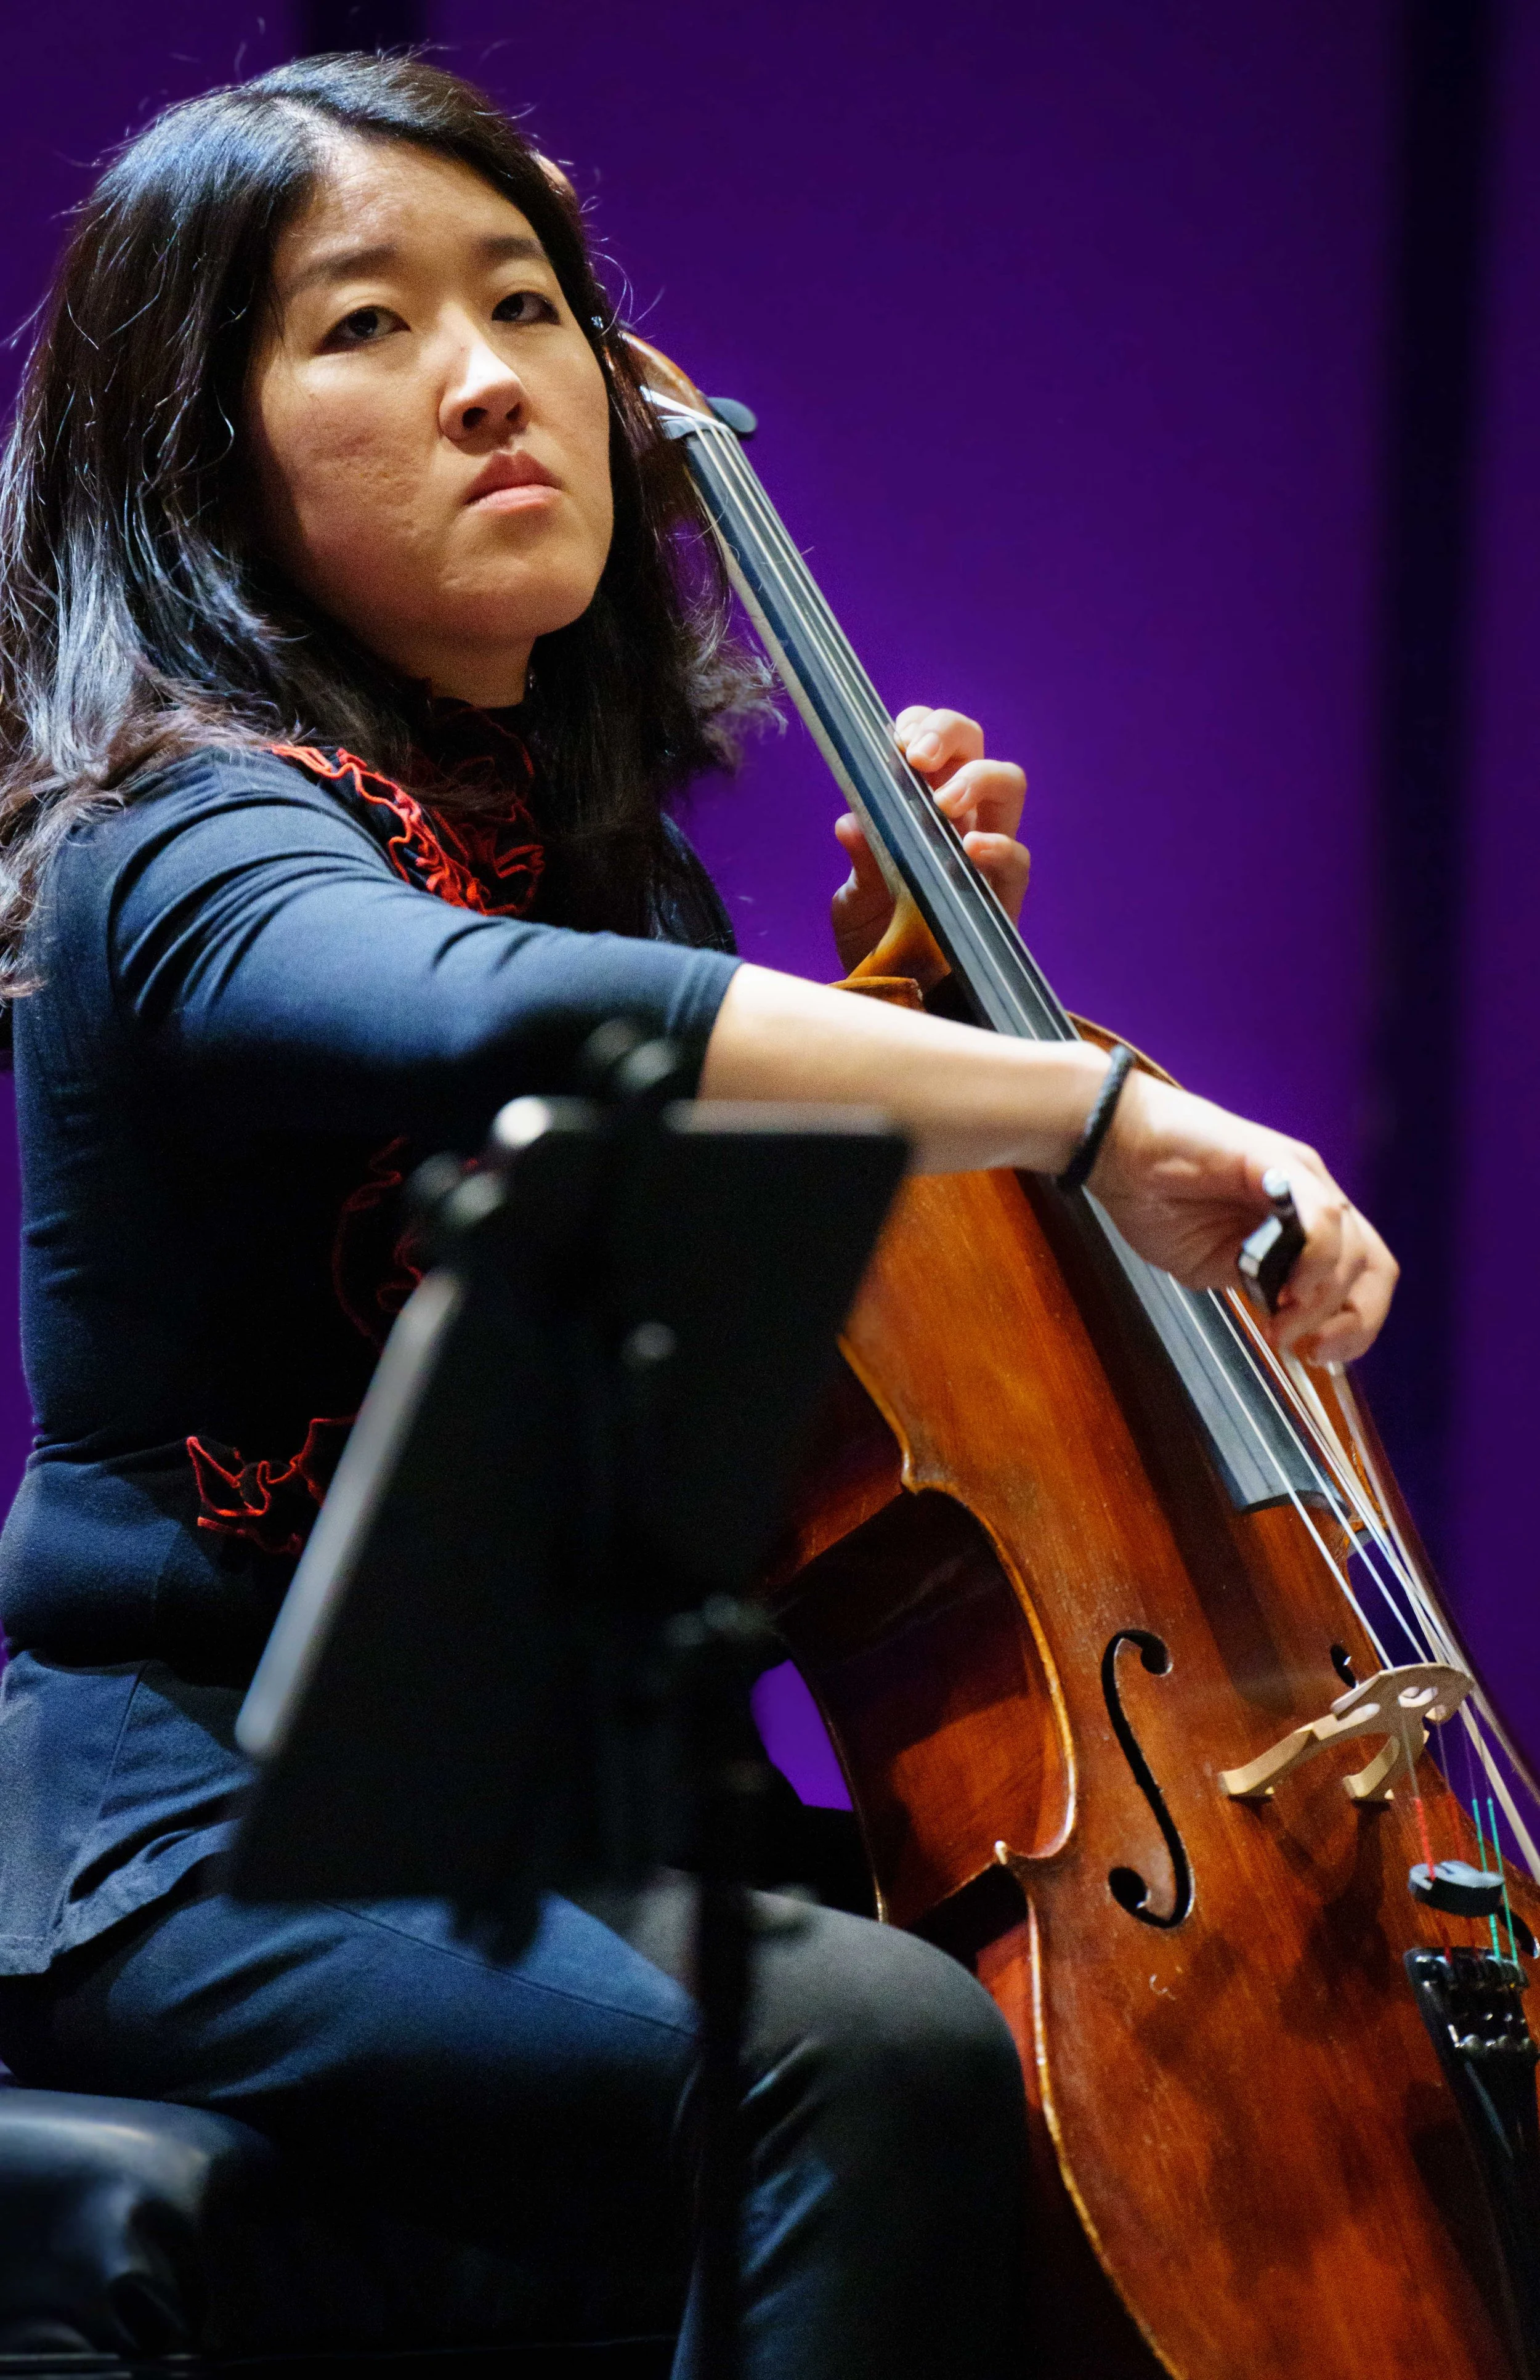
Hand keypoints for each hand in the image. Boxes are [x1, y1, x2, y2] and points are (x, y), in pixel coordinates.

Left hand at [831, 706, 1029, 972]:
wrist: (897, 997)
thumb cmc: (878, 939)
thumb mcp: (856, 902)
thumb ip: (862, 861)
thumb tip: (849, 822)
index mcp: (924, 806)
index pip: (936, 744)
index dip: (921, 725)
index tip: (896, 738)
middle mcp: (963, 819)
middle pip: (976, 747)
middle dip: (949, 734)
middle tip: (917, 756)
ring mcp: (988, 853)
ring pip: (1009, 785)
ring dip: (977, 778)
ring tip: (943, 802)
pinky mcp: (1004, 895)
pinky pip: (1018, 859)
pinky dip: (998, 847)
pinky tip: (970, 849)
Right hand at [1090, 1070, 1396, 1363]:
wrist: (1117, 1149)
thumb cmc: (1158, 1201)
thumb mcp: (1211, 1266)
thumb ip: (1255, 1287)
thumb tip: (1286, 1317)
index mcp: (1303, 1225)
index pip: (1361, 1277)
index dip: (1353, 1324)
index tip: (1316, 1355)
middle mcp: (1313, 1199)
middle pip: (1374, 1267)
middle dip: (1354, 1321)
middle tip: (1310, 1350)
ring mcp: (1301, 1178)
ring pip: (1353, 1248)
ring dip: (1323, 1300)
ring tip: (1281, 1323)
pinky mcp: (1278, 1162)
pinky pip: (1323, 1215)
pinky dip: (1317, 1259)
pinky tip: (1287, 1288)